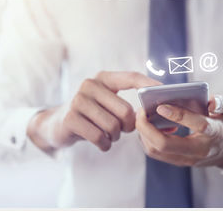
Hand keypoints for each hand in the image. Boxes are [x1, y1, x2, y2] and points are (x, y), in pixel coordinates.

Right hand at [27, 71, 161, 152]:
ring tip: (109, 136)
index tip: (165, 92)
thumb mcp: (106, 104)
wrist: (58, 125)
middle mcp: (89, 85)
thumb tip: (162, 118)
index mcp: (102, 78)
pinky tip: (102, 143)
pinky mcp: (70, 118)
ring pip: (113, 126)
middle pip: (125, 111)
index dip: (149, 85)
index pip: (131, 77)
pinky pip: (99, 136)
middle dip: (129, 127)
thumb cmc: (91, 115)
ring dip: (115, 137)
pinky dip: (104, 144)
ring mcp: (78, 101)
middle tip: (124, 130)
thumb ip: (128, 106)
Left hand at [136, 94, 222, 167]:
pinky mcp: (178, 161)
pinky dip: (147, 138)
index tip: (161, 106)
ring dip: (144, 133)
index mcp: (216, 133)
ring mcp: (187, 159)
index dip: (178, 115)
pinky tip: (148, 125)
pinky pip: (156, 152)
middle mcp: (200, 150)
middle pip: (166, 145)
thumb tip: (210, 101)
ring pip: (156, 151)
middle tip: (141, 111)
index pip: (197, 125)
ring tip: (142, 116)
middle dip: (147, 128)